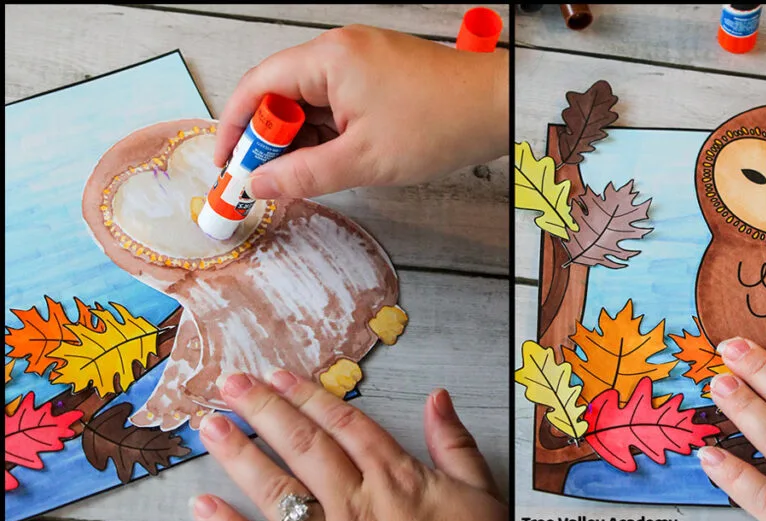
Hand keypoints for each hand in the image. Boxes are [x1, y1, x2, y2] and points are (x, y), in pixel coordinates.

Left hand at [188, 370, 507, 520]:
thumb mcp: (479, 494)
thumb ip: (456, 445)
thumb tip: (439, 401)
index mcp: (394, 478)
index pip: (344, 424)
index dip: (308, 395)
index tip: (279, 377)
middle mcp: (356, 502)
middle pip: (303, 446)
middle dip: (264, 411)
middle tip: (232, 384)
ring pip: (277, 488)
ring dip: (240, 456)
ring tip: (212, 428)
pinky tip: (205, 506)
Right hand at [215, 24, 508, 198]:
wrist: (499, 110)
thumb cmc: (442, 123)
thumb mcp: (363, 160)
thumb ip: (304, 175)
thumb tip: (261, 185)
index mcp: (329, 59)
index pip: (258, 86)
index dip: (234, 128)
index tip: (227, 164)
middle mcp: (340, 51)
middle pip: (281, 93)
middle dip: (269, 140)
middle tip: (265, 181)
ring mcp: (361, 61)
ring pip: (310, 102)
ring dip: (300, 140)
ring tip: (301, 178)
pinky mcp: (379, 76)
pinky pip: (337, 103)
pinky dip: (327, 133)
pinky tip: (329, 163)